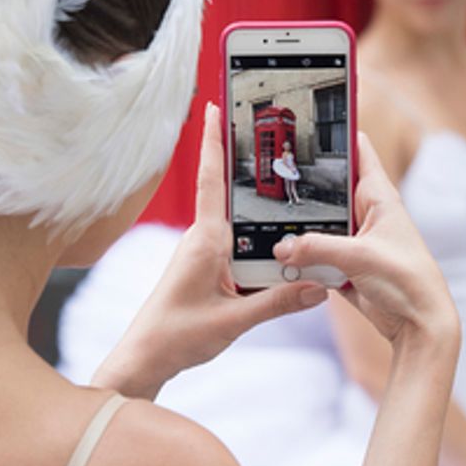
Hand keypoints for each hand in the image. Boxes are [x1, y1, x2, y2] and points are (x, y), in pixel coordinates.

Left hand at [92, 103, 327, 398]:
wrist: (146, 358)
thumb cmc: (177, 337)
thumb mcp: (234, 320)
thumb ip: (278, 302)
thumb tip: (319, 287)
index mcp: (205, 240)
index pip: (212, 179)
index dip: (214, 140)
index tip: (214, 106)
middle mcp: (202, 239)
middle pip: (229, 193)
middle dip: (245, 163)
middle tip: (265, 131)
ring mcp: (202, 253)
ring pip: (237, 223)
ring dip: (258, 209)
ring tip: (285, 190)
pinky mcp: (204, 269)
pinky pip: (236, 245)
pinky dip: (256, 239)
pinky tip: (276, 247)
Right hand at [270, 132, 457, 350]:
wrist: (418, 325)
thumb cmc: (409, 281)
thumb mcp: (360, 258)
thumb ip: (317, 249)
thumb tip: (282, 246)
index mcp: (380, 197)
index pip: (358, 151)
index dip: (338, 131)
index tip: (314, 113)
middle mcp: (366, 213)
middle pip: (328, 188)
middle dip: (303, 185)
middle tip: (272, 174)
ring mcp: (353, 240)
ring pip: (316, 224)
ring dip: (299, 228)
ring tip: (270, 221)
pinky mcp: (344, 265)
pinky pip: (314, 254)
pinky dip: (300, 257)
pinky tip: (281, 257)